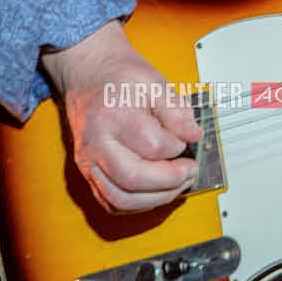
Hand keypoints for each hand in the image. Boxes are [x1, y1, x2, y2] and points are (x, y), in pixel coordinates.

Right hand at [41, 22, 201, 213]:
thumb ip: (176, 111)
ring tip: (178, 184)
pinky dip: (137, 204)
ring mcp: (88, 162)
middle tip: (190, 170)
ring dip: (156, 198)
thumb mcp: (154, 82)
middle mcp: (95, 144)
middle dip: (170, 181)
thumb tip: (194, 135)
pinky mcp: (87, 174)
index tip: (187, 140)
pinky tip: (157, 192)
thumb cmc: (120, 79)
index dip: (177, 147)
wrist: (89, 76)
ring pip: (120, 198)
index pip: (152, 145)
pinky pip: (110, 202)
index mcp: (112, 116)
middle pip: (133, 178)